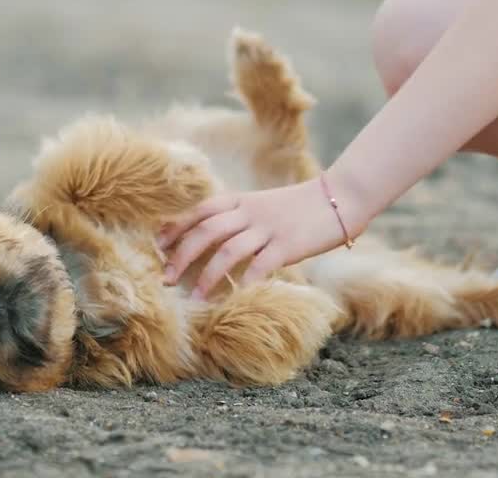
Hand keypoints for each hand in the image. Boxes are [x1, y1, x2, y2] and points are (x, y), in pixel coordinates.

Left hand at [156, 178, 353, 299]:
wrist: (339, 198)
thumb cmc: (300, 206)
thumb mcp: (264, 204)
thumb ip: (240, 217)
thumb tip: (212, 237)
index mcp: (241, 200)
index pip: (200, 211)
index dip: (176, 227)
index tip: (158, 245)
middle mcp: (250, 212)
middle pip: (205, 231)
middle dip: (182, 255)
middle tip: (166, 278)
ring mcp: (268, 228)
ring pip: (227, 250)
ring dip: (207, 275)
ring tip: (195, 297)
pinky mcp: (288, 245)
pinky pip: (260, 266)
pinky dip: (245, 283)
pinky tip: (234, 298)